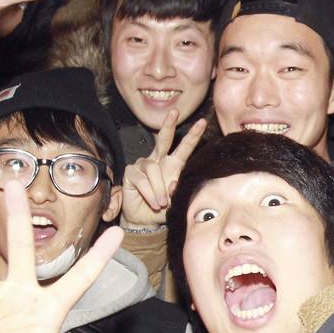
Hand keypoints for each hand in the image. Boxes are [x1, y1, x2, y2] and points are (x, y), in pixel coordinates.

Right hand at [121, 109, 205, 228]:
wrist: (145, 220)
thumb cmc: (163, 208)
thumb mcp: (176, 201)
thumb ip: (177, 192)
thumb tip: (173, 184)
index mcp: (173, 165)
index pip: (184, 147)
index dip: (193, 135)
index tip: (202, 122)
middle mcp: (158, 160)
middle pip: (164, 139)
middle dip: (169, 125)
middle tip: (175, 111)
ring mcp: (143, 164)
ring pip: (153, 168)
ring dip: (159, 188)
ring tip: (161, 203)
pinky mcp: (131, 172)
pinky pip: (142, 179)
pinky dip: (149, 193)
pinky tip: (153, 202)